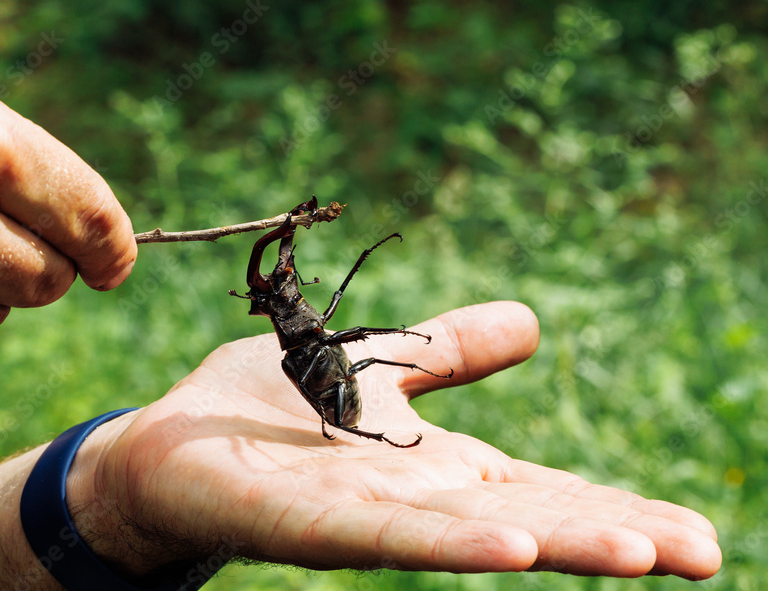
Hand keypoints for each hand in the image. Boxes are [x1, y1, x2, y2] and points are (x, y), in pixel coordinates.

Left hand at [71, 302, 720, 580]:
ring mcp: (358, 519)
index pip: (540, 489)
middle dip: (612, 536)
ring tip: (638, 552)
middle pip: (526, 520)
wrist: (170, 441)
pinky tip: (512, 547)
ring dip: (555, 544)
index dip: (613, 507)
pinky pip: (380, 535)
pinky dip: (446, 541)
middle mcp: (409, 503)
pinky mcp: (299, 523)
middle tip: (705, 551)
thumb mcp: (375, 366)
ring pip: (469, 535)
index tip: (699, 532)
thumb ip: (446, 352)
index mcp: (432, 468)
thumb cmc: (268, 409)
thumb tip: (533, 323)